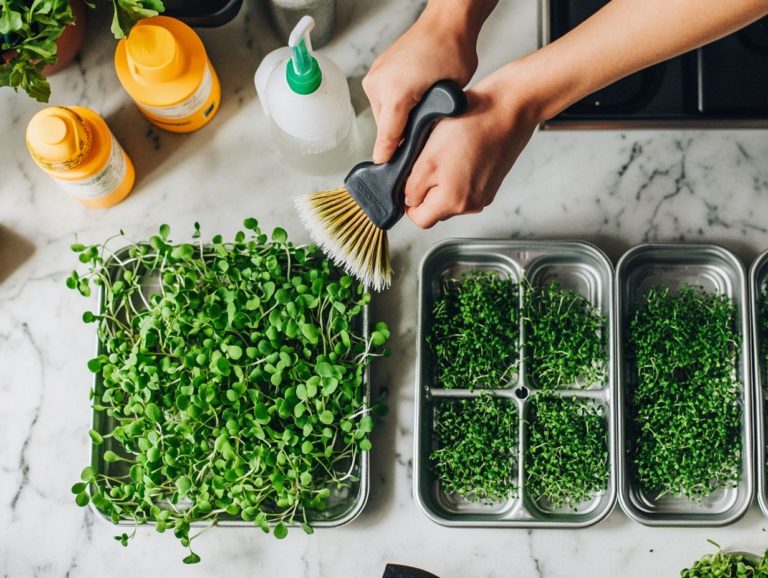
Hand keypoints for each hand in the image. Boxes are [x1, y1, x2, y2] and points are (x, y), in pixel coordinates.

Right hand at [363, 1, 495, 163]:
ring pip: (384, 114)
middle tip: (420, 138)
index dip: (389, 158)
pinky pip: (383, 99)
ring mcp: (375, 77)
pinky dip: (396, 105)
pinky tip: (414, 100)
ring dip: (398, 120)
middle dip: (400, 136)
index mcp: (394, 94)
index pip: (387, 138)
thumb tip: (412, 145)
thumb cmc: (452, 52)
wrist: (446, 22)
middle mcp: (378, 85)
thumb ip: (424, 123)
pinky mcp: (377, 72)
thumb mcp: (445, 97)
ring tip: (420, 113)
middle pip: (385, 127)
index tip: (386, 173)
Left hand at [403, 73, 539, 228]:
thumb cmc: (471, 126)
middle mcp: (472, 204)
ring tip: (445, 154)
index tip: (407, 182)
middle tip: (426, 162)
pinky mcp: (491, 182)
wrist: (509, 108)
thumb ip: (413, 186)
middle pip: (436, 210)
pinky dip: (458, 174)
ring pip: (450, 197)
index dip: (408, 202)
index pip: (421, 219)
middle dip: (426, 189)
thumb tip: (408, 201)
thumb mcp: (427, 158)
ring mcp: (484, 194)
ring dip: (442, 181)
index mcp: (455, 202)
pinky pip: (466, 186)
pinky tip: (460, 152)